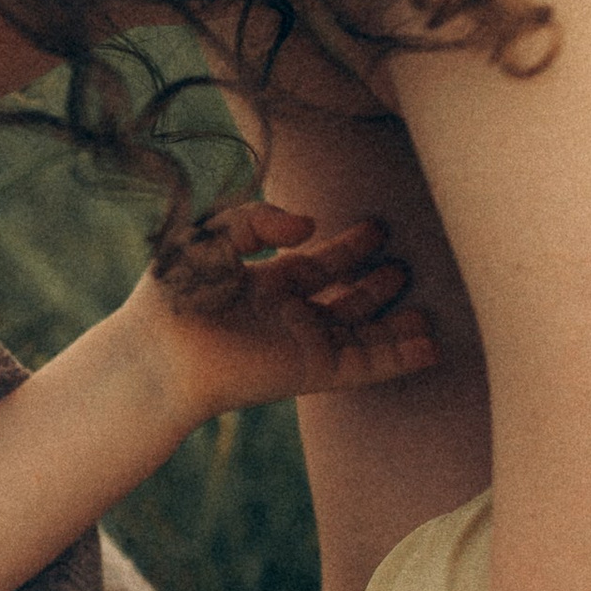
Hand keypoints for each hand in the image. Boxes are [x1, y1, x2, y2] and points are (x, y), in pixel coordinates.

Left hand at [127, 201, 438, 420]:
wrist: (159, 350)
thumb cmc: (174, 292)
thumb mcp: (214, 236)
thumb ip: (260, 220)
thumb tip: (310, 227)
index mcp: (261, 285)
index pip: (315, 265)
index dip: (347, 247)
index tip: (378, 228)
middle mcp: (285, 316)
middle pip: (343, 300)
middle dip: (375, 285)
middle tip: (407, 266)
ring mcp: (301, 345)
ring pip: (360, 335)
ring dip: (394, 326)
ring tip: (427, 312)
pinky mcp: (311, 370)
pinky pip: (365, 364)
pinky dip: (399, 358)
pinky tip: (431, 346)